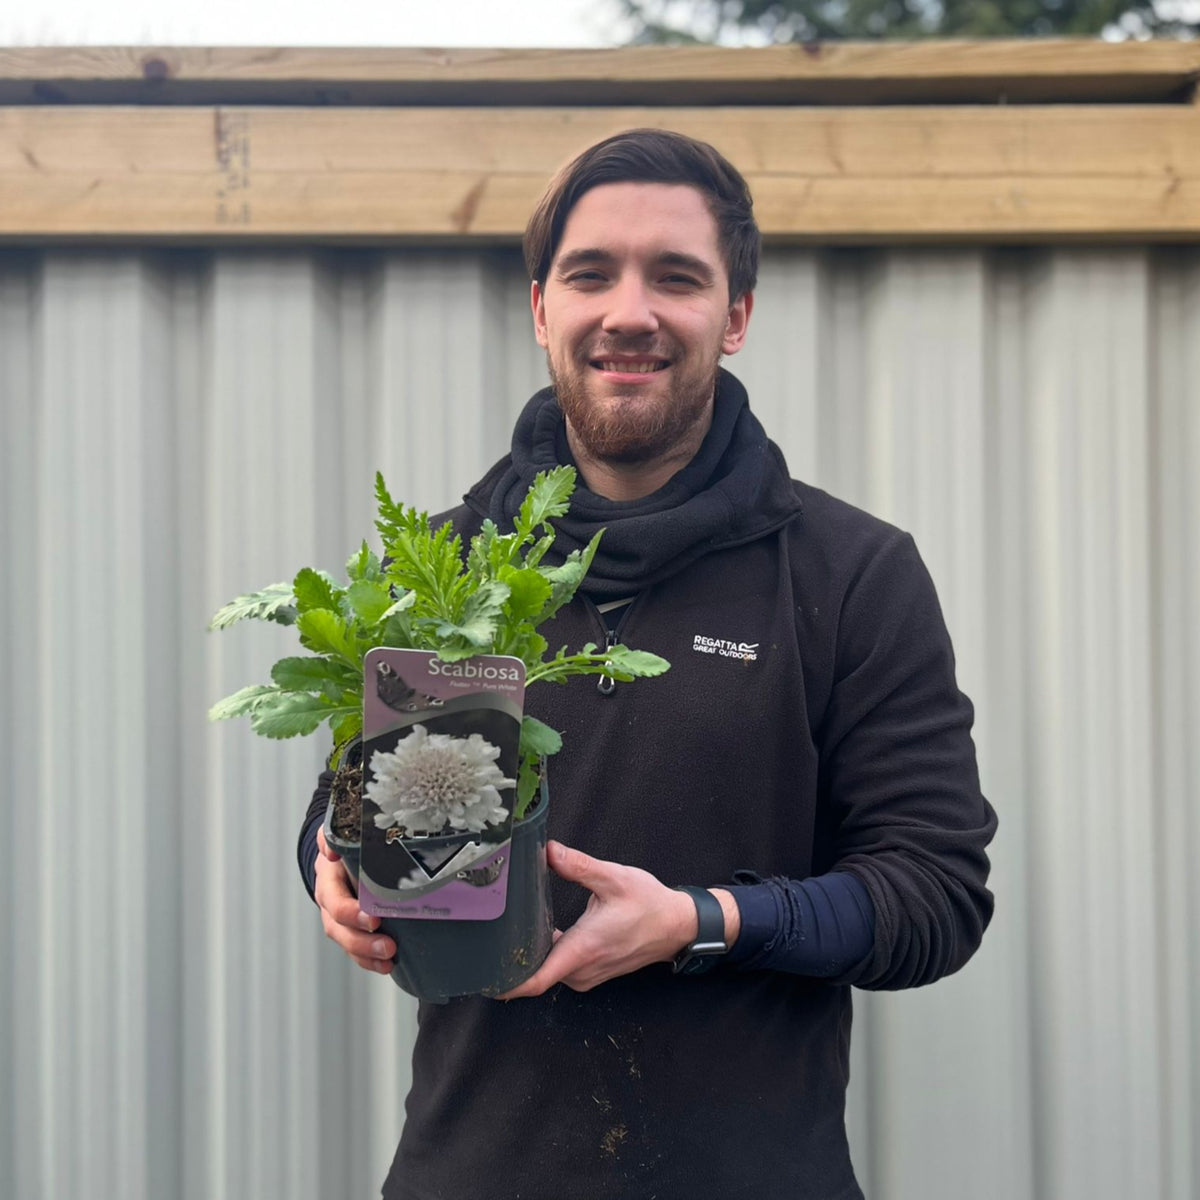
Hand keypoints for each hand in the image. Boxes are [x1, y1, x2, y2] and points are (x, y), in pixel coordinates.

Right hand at [313, 826, 395, 974]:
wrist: (342, 852)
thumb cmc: (347, 843)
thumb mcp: (340, 832)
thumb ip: (332, 835)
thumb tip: (330, 849)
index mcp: (328, 879)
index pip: (334, 900)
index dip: (350, 912)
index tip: (374, 918)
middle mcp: (330, 902)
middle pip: (338, 928)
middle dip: (362, 940)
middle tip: (389, 945)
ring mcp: (339, 918)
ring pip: (347, 942)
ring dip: (367, 954)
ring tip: (390, 958)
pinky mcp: (352, 928)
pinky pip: (356, 950)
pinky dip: (370, 960)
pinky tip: (387, 965)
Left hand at [499, 840, 698, 997]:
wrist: (676, 926)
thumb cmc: (649, 904)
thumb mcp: (613, 877)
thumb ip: (578, 865)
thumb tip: (548, 851)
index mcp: (583, 949)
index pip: (536, 980)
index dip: (506, 982)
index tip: (483, 976)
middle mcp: (582, 969)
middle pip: (535, 974)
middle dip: (511, 960)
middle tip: (488, 936)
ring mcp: (587, 975)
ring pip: (548, 972)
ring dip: (530, 957)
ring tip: (508, 933)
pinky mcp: (591, 972)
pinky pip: (560, 969)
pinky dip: (546, 956)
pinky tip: (536, 935)